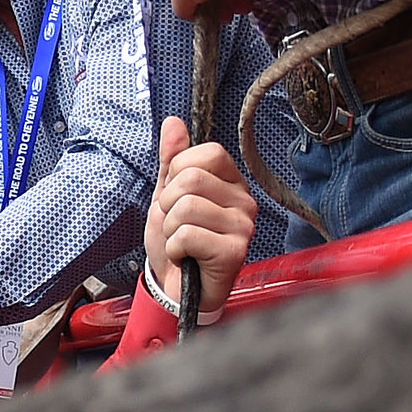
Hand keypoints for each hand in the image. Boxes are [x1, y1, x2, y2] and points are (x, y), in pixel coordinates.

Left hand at [142, 116, 255, 315]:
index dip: (177, 173)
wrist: (177, 289)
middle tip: (175, 226)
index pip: (207, 153)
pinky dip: (174, 249)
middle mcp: (244, 200)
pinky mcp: (235, 251)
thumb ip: (171, 161)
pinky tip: (186, 258)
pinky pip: (187, 235)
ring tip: (180, 244)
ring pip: (186, 207)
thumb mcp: (167, 197)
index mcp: (231, 182)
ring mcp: (243, 226)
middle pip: (191, 179)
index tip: (176, 198)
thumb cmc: (178, 244)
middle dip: (167, 205)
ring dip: (169, 230)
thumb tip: (173, 122)